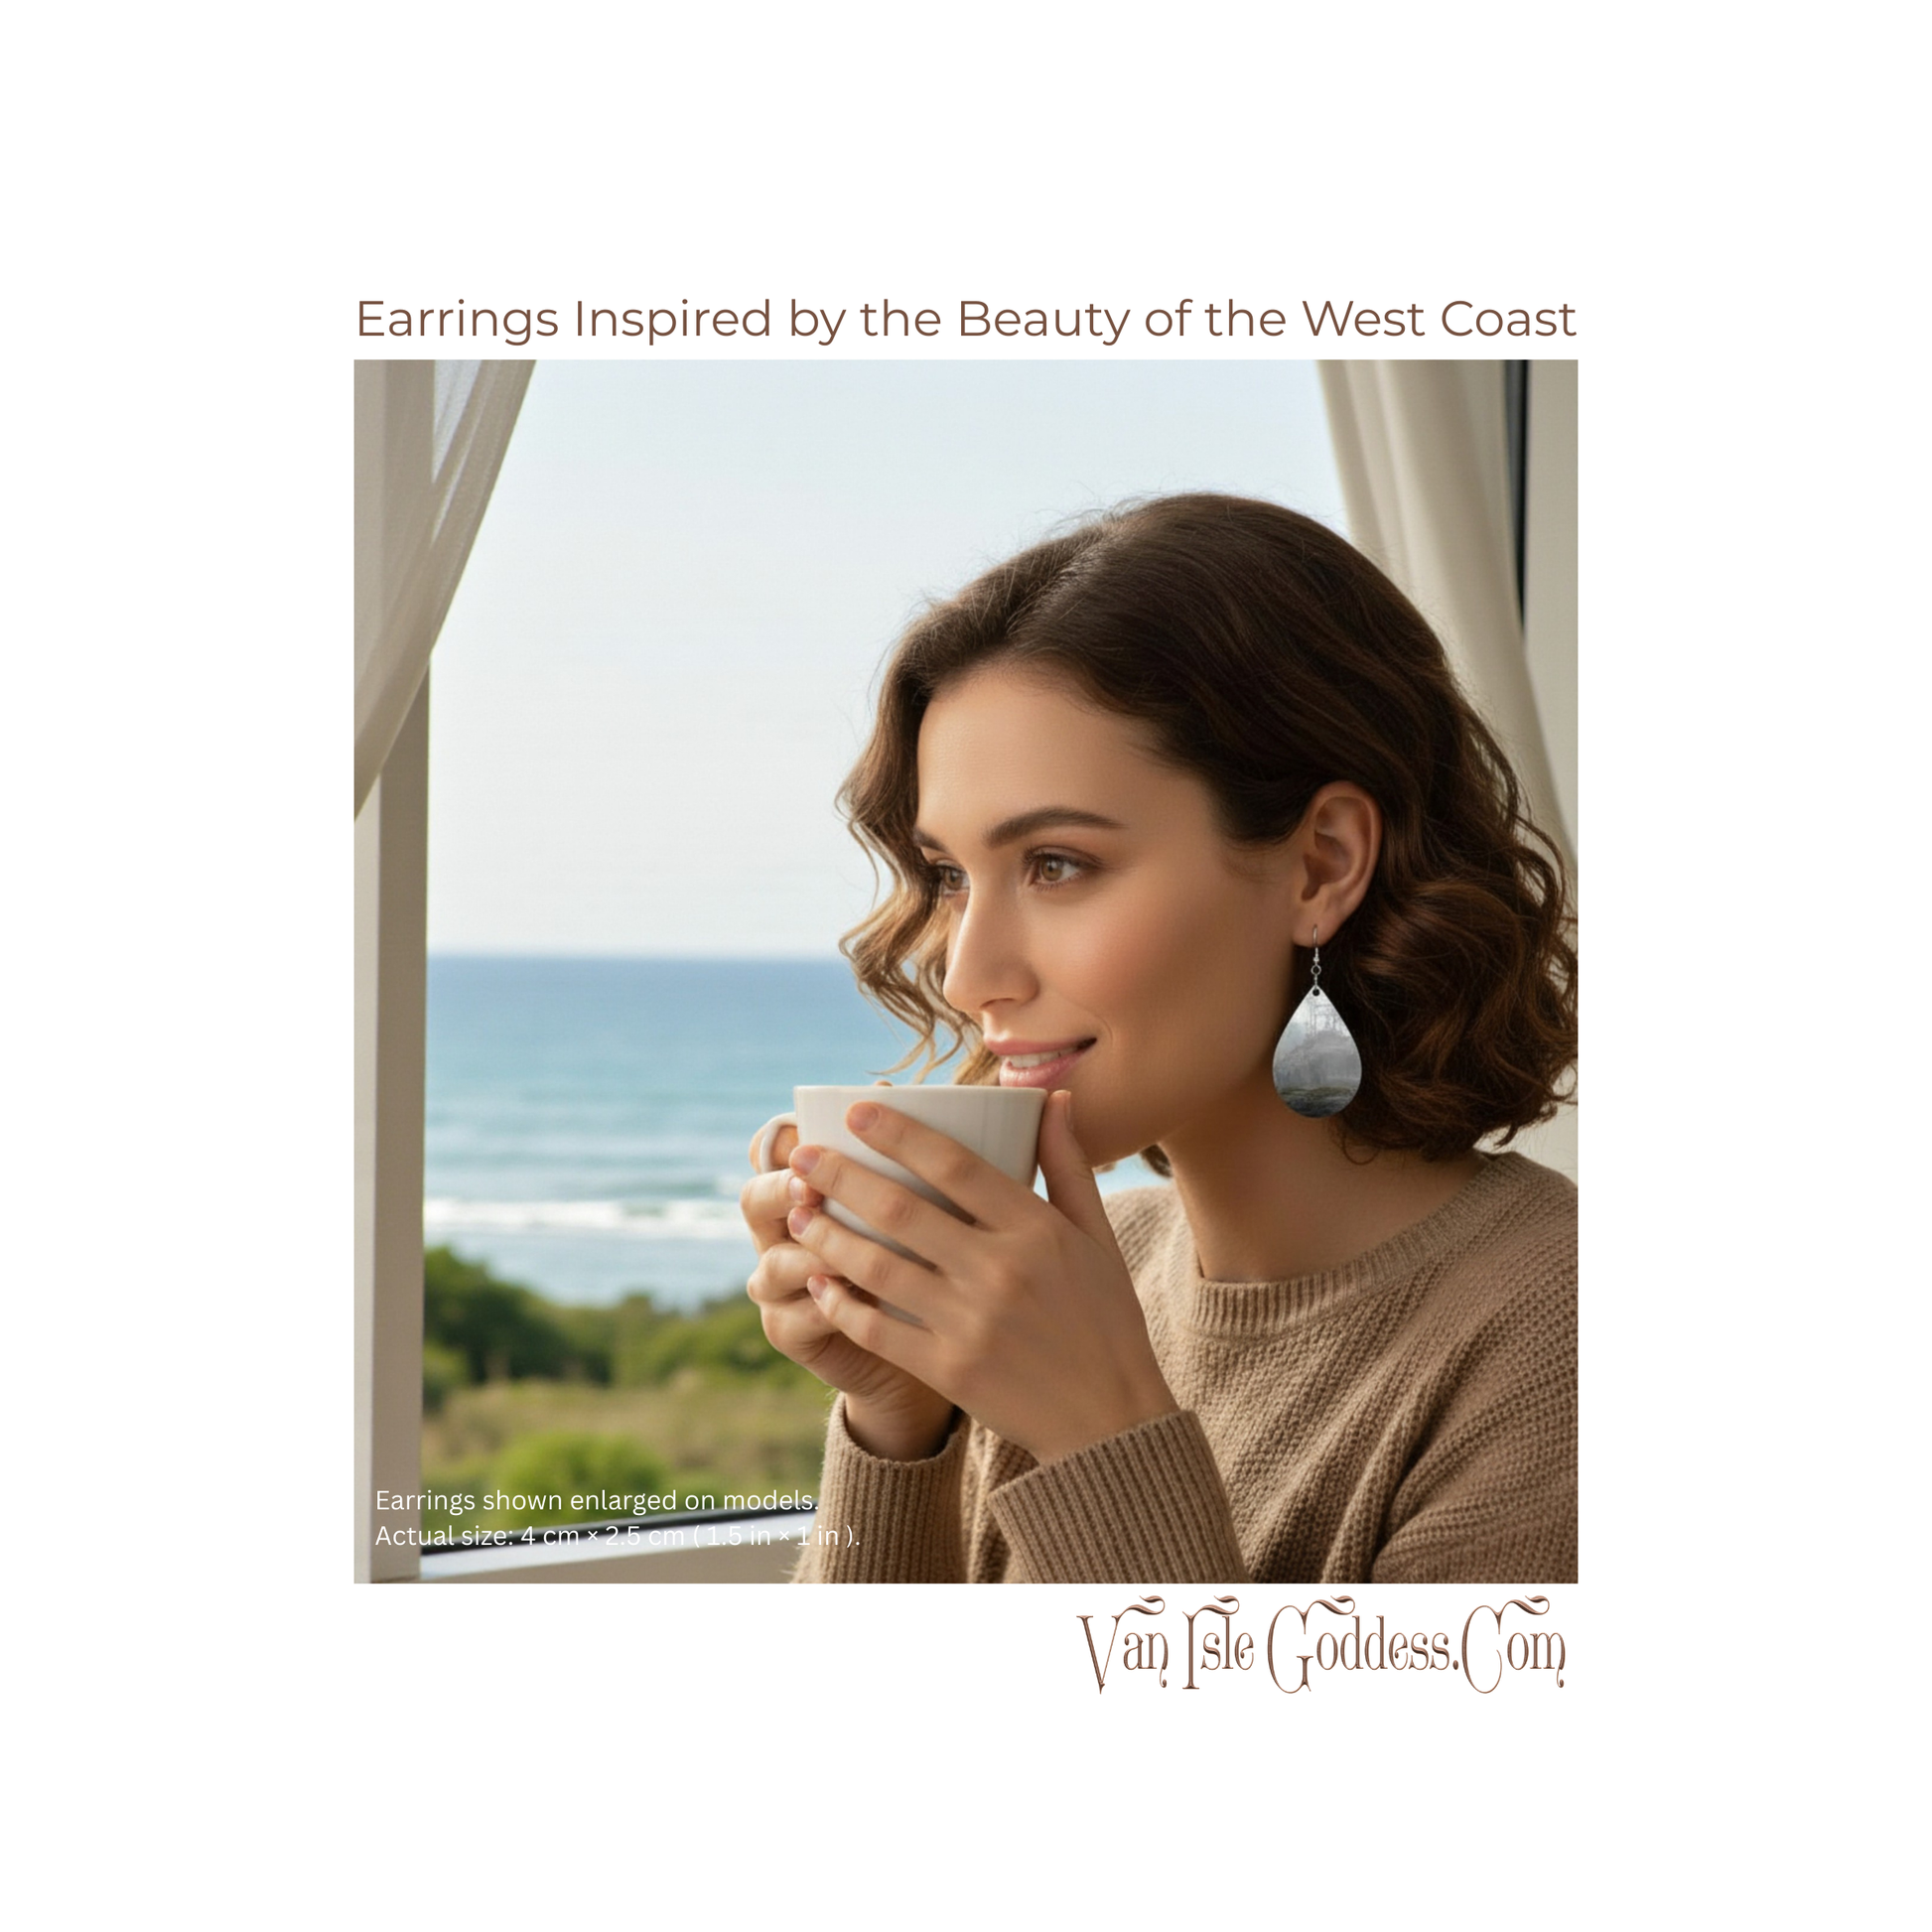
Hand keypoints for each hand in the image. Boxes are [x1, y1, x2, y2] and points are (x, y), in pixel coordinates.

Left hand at [782, 1093, 1178, 1465]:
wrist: (1110, 1419)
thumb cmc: (1104, 1317)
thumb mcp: (1097, 1236)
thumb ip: (1068, 1164)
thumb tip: (1051, 1097)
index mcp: (1035, 1229)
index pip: (954, 1164)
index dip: (898, 1133)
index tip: (856, 1112)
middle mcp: (999, 1270)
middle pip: (901, 1210)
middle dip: (841, 1176)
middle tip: (799, 1156)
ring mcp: (970, 1323)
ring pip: (878, 1267)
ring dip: (828, 1236)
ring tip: (797, 1212)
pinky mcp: (949, 1370)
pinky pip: (878, 1330)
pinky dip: (841, 1304)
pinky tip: (817, 1282)